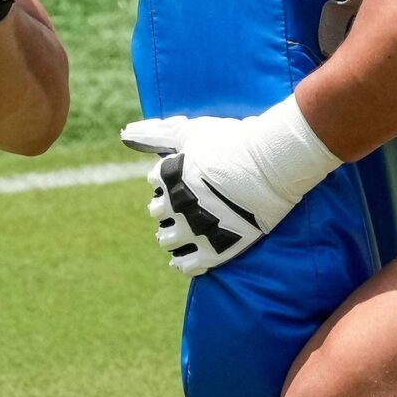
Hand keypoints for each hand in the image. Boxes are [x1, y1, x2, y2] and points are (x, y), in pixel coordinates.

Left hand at [121, 97, 341, 275]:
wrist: (273, 164)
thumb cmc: (234, 142)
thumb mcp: (191, 132)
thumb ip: (156, 133)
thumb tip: (123, 133)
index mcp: (168, 177)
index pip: (155, 181)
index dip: (169, 177)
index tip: (186, 175)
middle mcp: (176, 205)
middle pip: (158, 213)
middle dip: (168, 207)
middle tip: (187, 203)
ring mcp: (195, 229)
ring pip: (167, 240)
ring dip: (172, 235)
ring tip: (188, 228)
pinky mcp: (215, 249)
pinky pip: (188, 265)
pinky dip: (184, 262)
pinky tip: (188, 256)